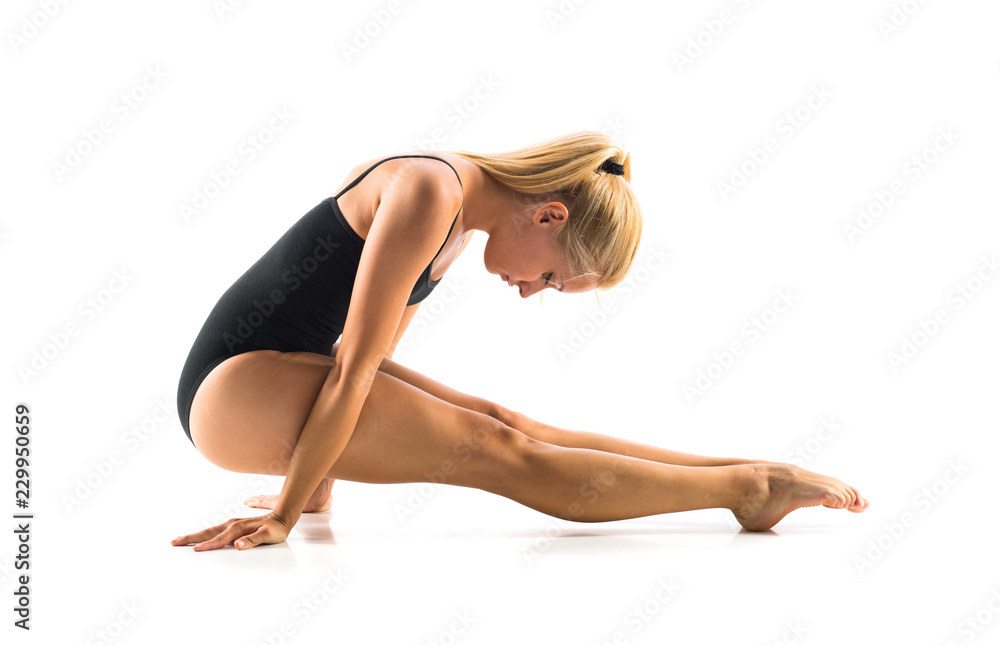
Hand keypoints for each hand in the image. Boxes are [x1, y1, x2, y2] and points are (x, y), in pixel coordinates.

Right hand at [170, 511, 291, 550]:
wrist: (282, 516)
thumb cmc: (276, 529)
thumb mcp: (268, 536)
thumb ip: (253, 540)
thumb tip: (238, 545)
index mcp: (238, 528)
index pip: (219, 539)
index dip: (207, 546)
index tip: (194, 551)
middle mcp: (232, 525)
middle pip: (208, 532)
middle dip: (190, 538)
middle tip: (174, 542)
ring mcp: (232, 525)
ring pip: (209, 531)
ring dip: (194, 535)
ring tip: (180, 539)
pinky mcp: (233, 526)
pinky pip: (214, 531)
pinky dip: (203, 535)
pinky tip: (199, 538)